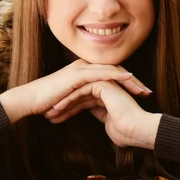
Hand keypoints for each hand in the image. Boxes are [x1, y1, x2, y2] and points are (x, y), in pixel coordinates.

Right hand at [0, 60, 150, 122]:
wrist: (30, 101)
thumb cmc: (48, 104)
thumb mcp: (72, 103)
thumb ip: (85, 103)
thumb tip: (97, 112)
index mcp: (85, 74)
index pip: (111, 76)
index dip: (128, 85)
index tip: (142, 95)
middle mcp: (85, 68)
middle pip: (115, 71)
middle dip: (133, 82)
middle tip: (148, 92)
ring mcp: (81, 69)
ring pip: (111, 70)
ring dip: (129, 79)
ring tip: (143, 88)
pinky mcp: (77, 74)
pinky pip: (100, 72)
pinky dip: (115, 74)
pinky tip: (127, 78)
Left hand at [47, 80, 161, 148]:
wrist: (137, 130)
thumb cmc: (126, 132)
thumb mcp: (107, 122)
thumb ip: (100, 114)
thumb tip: (92, 114)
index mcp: (107, 95)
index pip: (82, 99)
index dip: (69, 109)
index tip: (57, 119)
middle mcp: (106, 86)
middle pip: (78, 93)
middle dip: (62, 104)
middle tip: (48, 114)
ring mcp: (105, 82)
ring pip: (77, 90)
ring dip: (62, 102)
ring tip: (50, 112)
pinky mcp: (104, 83)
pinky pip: (81, 90)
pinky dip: (69, 100)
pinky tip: (59, 108)